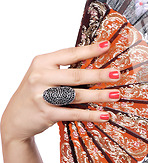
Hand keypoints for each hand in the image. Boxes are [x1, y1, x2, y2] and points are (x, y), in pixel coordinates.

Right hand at [1, 41, 120, 144]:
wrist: (15, 117)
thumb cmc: (37, 90)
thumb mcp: (44, 73)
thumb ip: (64, 67)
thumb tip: (96, 59)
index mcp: (42, 62)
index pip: (70, 54)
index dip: (89, 50)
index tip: (107, 45)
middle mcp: (40, 77)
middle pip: (76, 75)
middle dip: (99, 75)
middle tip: (117, 74)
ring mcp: (42, 96)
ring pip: (77, 95)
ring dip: (99, 95)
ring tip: (116, 95)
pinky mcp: (46, 114)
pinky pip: (73, 113)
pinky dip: (90, 115)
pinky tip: (104, 115)